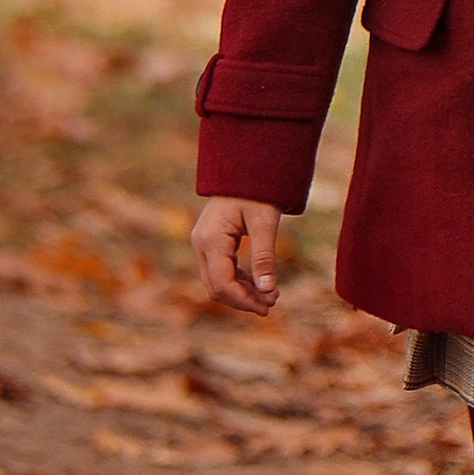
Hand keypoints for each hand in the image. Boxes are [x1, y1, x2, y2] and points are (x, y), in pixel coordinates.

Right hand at [191, 196, 282, 313]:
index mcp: (211, 239)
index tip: (267, 307)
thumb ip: (265, 256)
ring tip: (271, 296)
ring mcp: (203, 244)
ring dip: (242, 292)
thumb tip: (268, 291)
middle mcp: (201, 244)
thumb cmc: (257, 190)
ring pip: (218, 281)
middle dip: (243, 299)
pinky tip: (259, 284)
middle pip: (217, 286)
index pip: (222, 283)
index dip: (244, 300)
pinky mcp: (211, 243)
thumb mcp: (265, 222)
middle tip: (272, 304)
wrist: (245, 167)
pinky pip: (221, 270)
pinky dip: (239, 280)